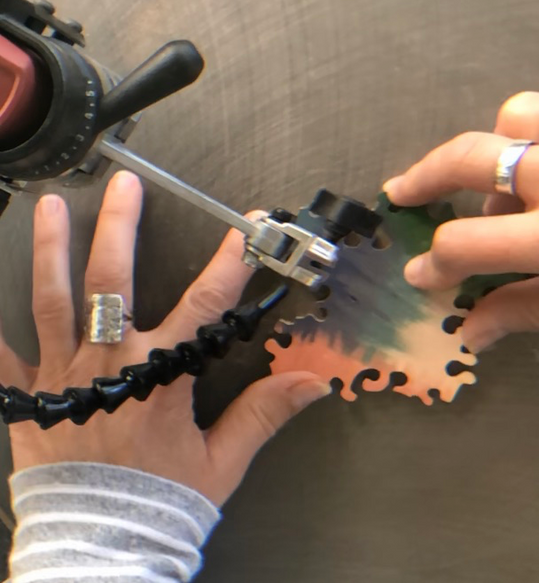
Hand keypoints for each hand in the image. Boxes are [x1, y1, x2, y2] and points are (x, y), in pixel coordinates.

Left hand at [1, 172, 329, 505]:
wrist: (103, 549)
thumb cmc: (162, 503)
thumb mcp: (223, 460)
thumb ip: (265, 413)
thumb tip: (312, 384)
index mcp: (159, 379)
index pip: (203, 306)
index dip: (227, 264)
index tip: (243, 230)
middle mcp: (108, 366)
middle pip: (112, 282)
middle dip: (120, 228)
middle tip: (124, 187)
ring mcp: (63, 379)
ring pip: (54, 301)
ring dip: (53, 251)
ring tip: (50, 208)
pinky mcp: (31, 401)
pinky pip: (4, 357)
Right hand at [383, 91, 538, 353]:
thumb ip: (524, 312)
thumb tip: (471, 332)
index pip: (463, 244)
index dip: (433, 266)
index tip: (419, 275)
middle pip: (469, 159)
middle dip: (425, 177)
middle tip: (402, 193)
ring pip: (515, 116)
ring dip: (491, 149)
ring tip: (494, 189)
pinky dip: (529, 140)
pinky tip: (535, 178)